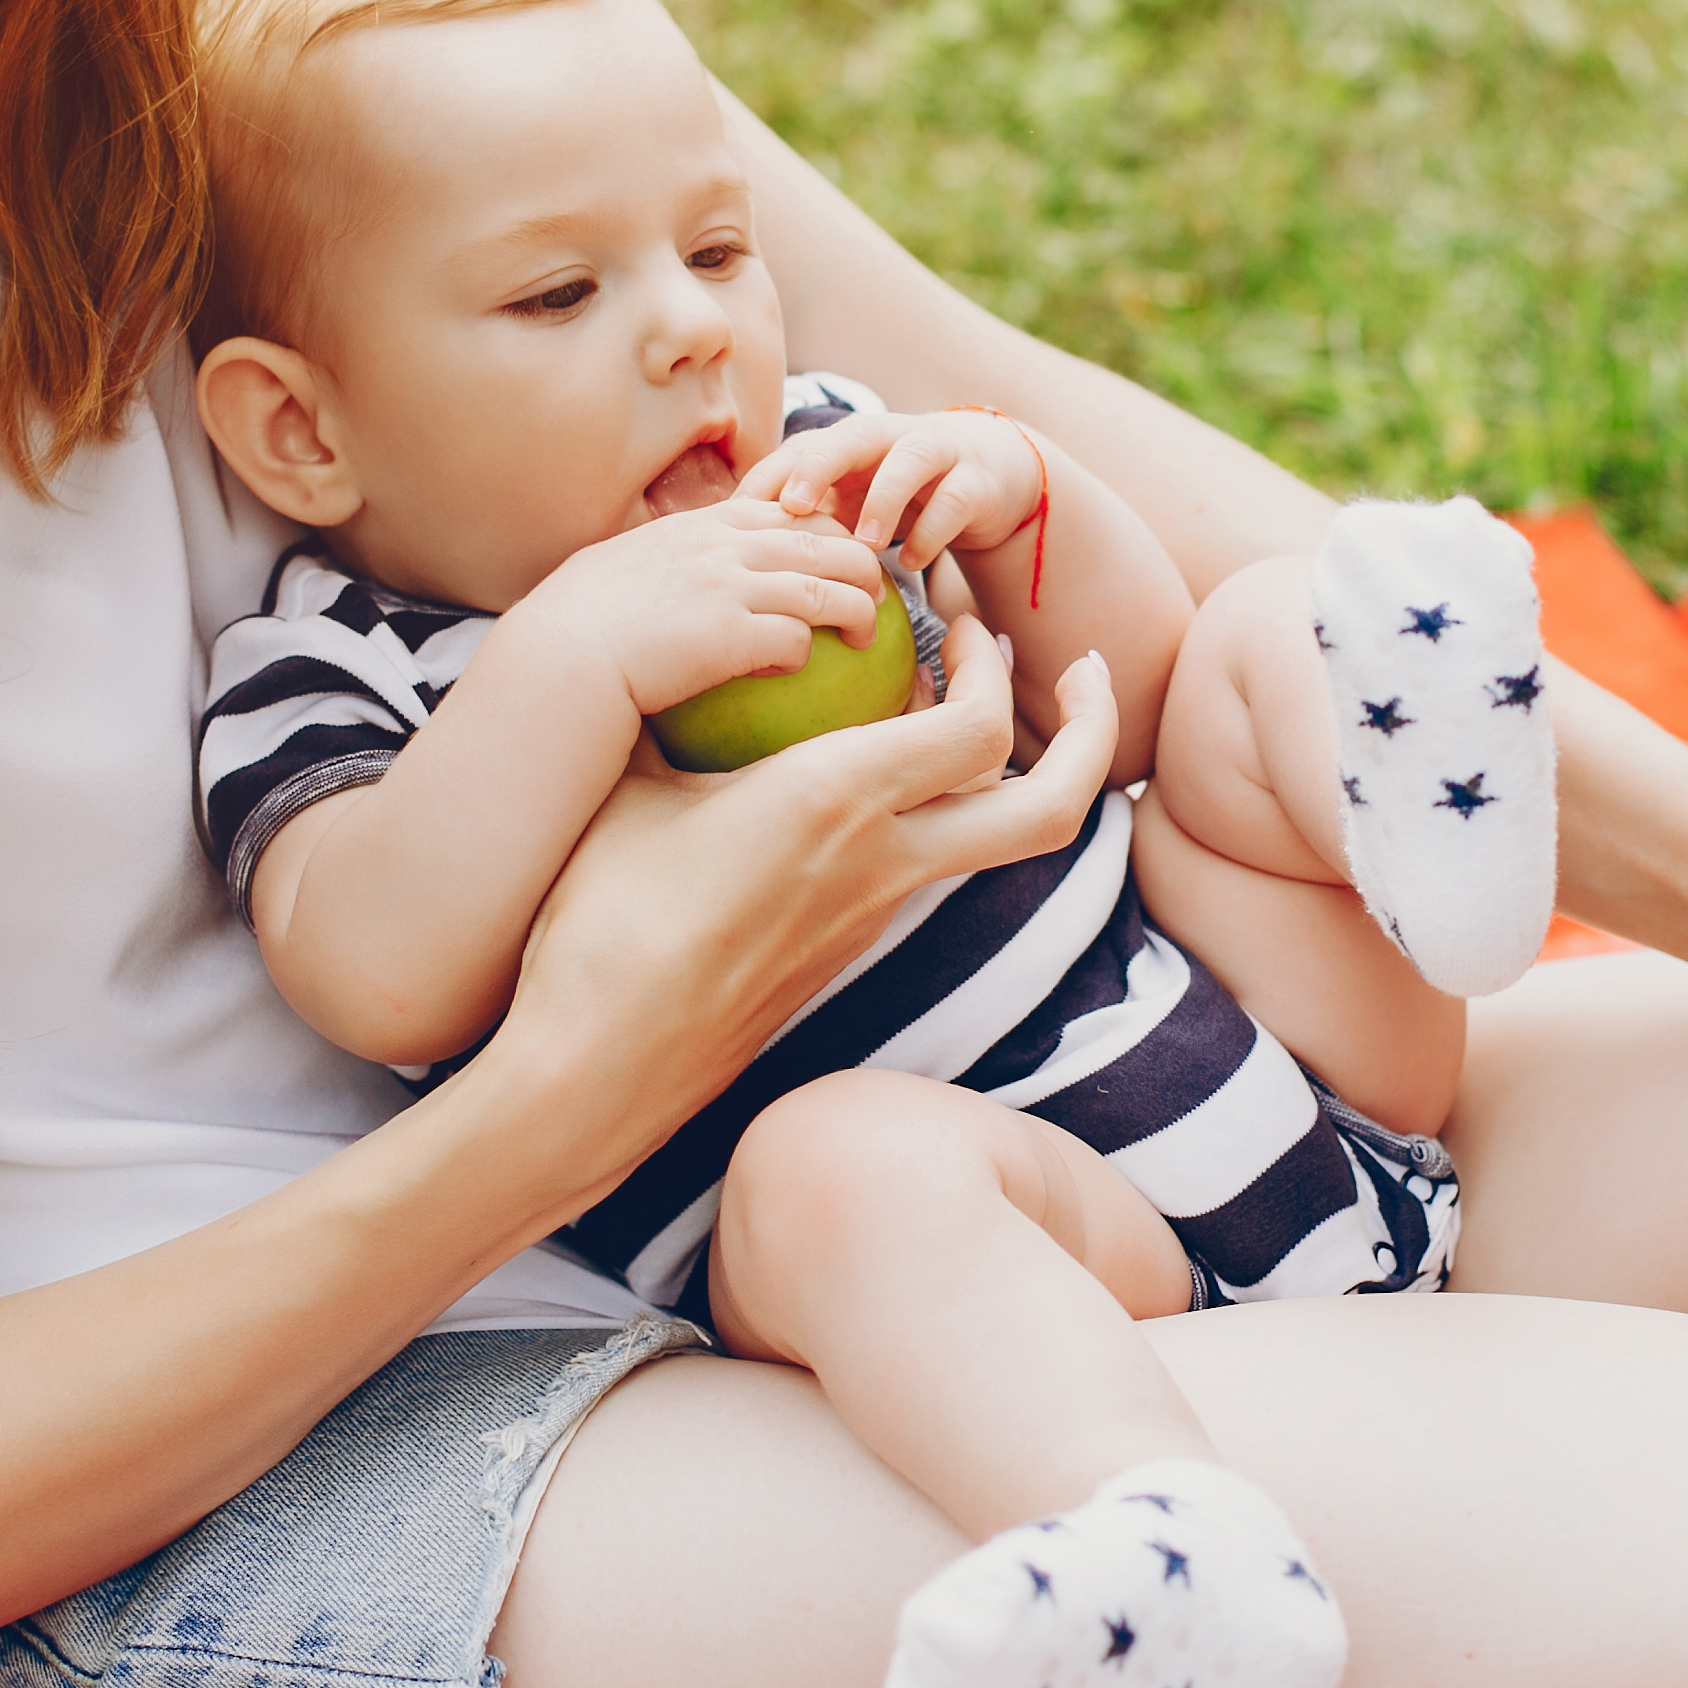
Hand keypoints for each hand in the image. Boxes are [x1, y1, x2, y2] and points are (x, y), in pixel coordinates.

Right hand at [496, 616, 1123, 1160]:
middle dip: (1093, 735)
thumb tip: (681, 642)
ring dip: (1013, 770)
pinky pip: (922, 864)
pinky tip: (874, 769)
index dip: (994, 663)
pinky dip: (934, 807)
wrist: (594, 1069)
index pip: (982, 728)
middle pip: (1048, 812)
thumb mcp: (630, 785)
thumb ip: (673, 706)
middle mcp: (879, 865)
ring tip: (975, 705)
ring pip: (991, 842)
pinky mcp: (843, 950)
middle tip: (1079, 671)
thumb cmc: (596, 919)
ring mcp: (870, 918)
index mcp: (835, 803)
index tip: (957, 618)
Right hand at [504, 501, 892, 720]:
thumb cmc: (578, 623)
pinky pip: (798, 640)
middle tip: (873, 593)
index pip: (787, 507)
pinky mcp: (732, 636)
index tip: (837, 552)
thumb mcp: (624, 567)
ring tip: (866, 636)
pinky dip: (808, 654)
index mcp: (700, 525)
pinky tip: (799, 670)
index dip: (825, 526)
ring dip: (859, 612)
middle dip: (862, 563)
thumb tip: (680, 577)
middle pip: (827, 539)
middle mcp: (723, 546)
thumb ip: (666, 560)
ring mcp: (730, 587)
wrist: (557, 657)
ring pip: (831, 587)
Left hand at [740, 410, 1047, 570]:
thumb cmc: (897, 493)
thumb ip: (805, 519)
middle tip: (793, 507)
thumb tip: (731, 558)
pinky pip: (956, 501)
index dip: (767, 478)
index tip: (733, 517)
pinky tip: (911, 563)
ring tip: (863, 544)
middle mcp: (890, 438)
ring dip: (885, 499)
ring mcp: (938, 455)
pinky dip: (933, 532)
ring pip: (910, 461)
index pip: (799, 449)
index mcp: (848, 443)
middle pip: (850, 437)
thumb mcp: (850, 502)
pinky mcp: (976, 482)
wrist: (986, 474)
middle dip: (819, 467)